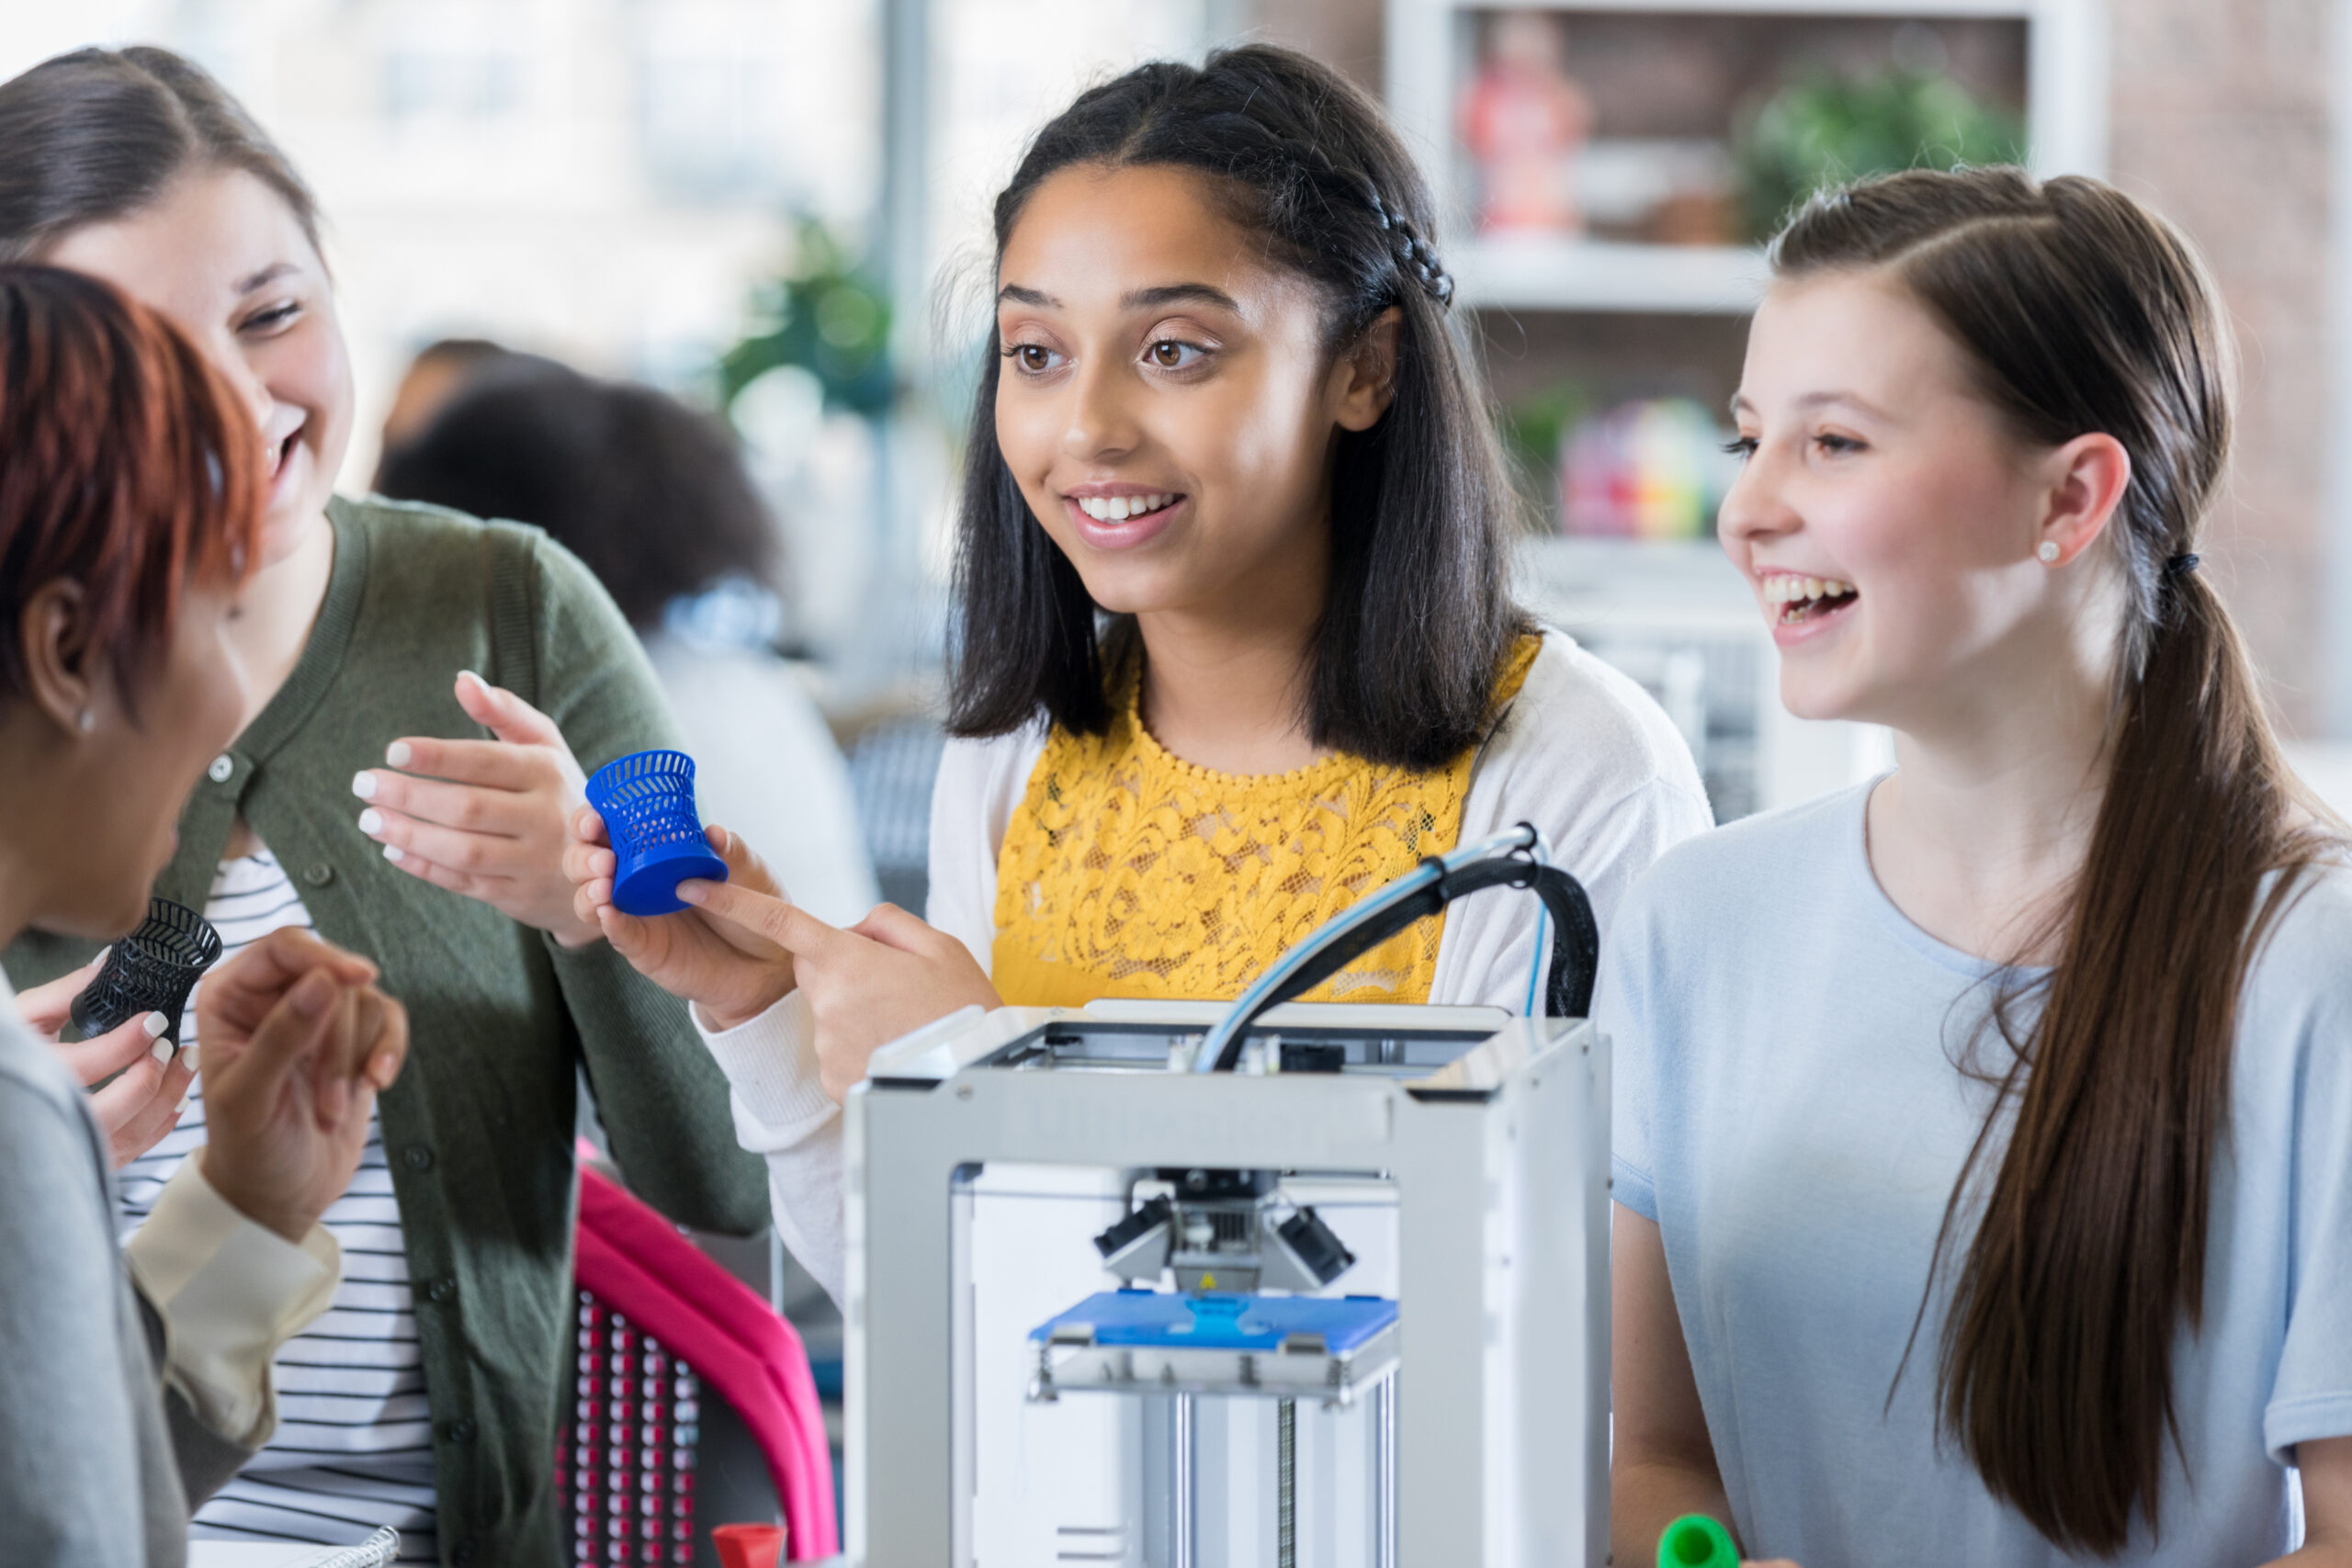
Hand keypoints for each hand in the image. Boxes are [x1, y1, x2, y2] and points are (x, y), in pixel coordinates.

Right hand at [15, 957, 198, 1166]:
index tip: (155, 1020)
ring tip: (188, 1061)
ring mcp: (68, 1144)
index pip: (83, 1067)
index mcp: (31, 1076)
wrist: (7, 1091)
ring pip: (125, 1136)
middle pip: (108, 1113)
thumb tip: (109, 966)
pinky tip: (179, 1097)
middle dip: (149, 1077)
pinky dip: (161, 1125)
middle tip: (172, 1045)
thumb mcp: (24, 1016)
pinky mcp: (87, 1156)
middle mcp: (46, 1119)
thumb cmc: (7, 1051)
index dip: (125, 1044)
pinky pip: (130, 1151)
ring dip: (166, 1098)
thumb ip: (64, 993)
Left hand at [193, 928, 407, 1241]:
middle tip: (327, 1097)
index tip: (361, 977)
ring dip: (355, 1059)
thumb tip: (325, 980)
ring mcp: (316, 1017)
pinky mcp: (354, 1038)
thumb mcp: (251, 1097)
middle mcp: (272, 998)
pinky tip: (377, 1083)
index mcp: (230, 997)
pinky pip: (388, 1018)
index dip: (323, 958)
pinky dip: (388, 1051)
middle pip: (332, 976)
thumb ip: (281, 1036)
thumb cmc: (248, 1148)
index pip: (283, 949)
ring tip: (332, 1108)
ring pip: (363, 1000)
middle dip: (336, 1039)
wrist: (280, 1193)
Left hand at [353, 671, 599, 946]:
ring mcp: (534, 862)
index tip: (393, 750)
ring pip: (463, 851)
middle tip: (363, 783)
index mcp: (548, 773)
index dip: (438, 756)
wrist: (608, 866)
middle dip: (409, 796)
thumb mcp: (546, 748)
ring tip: (369, 818)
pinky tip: (392, 850)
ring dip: (409, 835)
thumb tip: (462, 681)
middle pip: (468, 808)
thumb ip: (505, 712)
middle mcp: (545, 818)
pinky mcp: (519, 897)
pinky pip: (465, 884)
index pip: (486, 762)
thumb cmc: (559, 794)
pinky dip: (424, 868)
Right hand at [565, 812, 800, 1026]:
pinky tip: (608, 912)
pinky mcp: (643, 947)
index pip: (608, 829)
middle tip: (604, 859)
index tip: (596, 819)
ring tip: (604, 886)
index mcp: (654, 850)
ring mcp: (636, 914)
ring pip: (589, 899)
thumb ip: (732, 851)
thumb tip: (714, 832)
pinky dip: (608, 923)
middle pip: (585, 863)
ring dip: (588, 890)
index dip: (591, 820)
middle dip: (583, 856)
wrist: (768, 959)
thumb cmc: (754, 904)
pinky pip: (617, 934)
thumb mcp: (750, 872)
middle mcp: (636, 880)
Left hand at [675, 876, 999, 1102]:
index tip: (690, 887)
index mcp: (847, 960)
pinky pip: (838, 1050)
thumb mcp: (940, 947)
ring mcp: (828, 1045)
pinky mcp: (833, 1080)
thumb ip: (887, 924)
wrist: (980, 1079)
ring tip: (907, 1024)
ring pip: (830, 1012)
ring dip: (858, 1012)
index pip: (777, 921)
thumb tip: (853, 931)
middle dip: (843, 968)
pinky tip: (898, 1050)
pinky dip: (863, 1047)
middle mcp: (827, 1002)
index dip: (729, 901)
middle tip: (897, 984)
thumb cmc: (964, 1010)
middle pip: (815, 969)